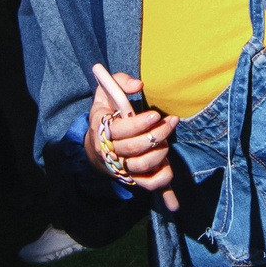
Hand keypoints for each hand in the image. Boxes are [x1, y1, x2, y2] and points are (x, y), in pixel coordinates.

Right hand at [85, 71, 176, 191]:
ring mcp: (120, 168)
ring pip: (143, 165)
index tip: (156, 115)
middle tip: (170, 123)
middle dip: (157, 134)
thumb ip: (119, 82)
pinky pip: (148, 184)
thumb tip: (138, 85)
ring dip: (161, 152)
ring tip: (166, 140)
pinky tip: (168, 167)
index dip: (139, 123)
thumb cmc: (105, 116)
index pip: (120, 130)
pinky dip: (162, 179)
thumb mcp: (105, 94)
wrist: (96, 148)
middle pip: (135, 147)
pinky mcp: (131, 179)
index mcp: (101, 130)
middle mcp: (109, 152)